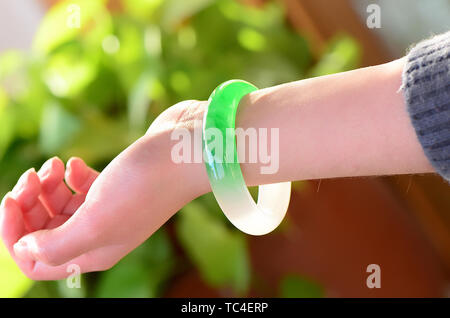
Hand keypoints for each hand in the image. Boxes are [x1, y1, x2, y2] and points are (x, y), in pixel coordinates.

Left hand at [0, 100, 208, 279]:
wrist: (186, 152)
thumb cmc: (144, 186)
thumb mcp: (97, 222)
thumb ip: (57, 246)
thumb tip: (27, 249)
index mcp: (94, 252)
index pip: (37, 259)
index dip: (14, 233)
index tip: (10, 200)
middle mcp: (100, 234)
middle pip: (45, 230)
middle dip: (29, 204)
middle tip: (32, 175)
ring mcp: (109, 209)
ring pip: (60, 207)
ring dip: (47, 186)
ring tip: (55, 165)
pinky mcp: (116, 187)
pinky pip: (80, 188)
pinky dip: (70, 176)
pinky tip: (75, 163)